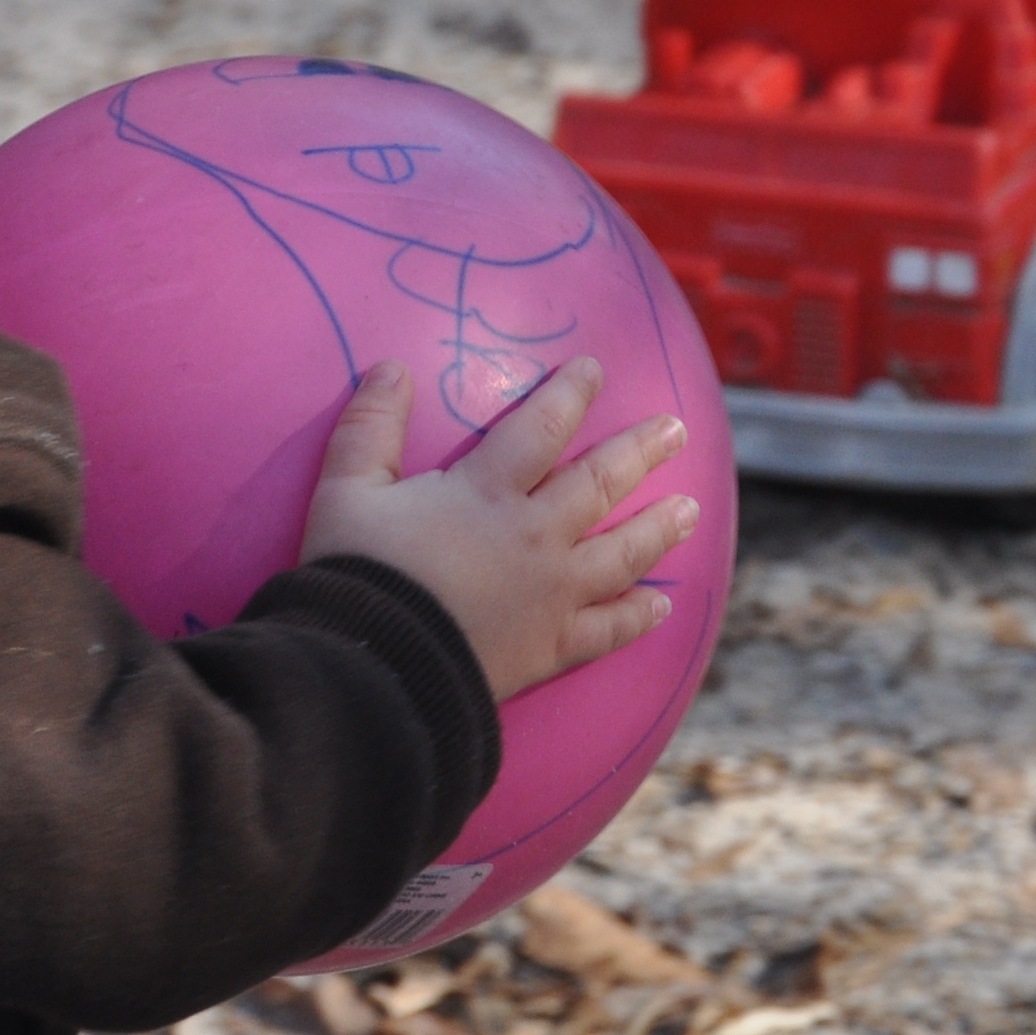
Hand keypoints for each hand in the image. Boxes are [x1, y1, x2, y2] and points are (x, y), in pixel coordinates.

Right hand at [297, 359, 697, 703]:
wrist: (376, 666)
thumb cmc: (358, 574)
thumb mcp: (346, 490)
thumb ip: (370, 428)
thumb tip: (390, 368)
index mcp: (487, 491)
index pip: (541, 428)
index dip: (570, 394)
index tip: (595, 370)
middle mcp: (535, 536)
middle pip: (599, 484)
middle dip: (639, 451)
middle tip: (675, 430)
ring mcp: (552, 594)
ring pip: (621, 553)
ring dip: (658, 527)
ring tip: (689, 508)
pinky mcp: (551, 647)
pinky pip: (607, 630)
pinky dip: (637, 618)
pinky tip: (660, 607)